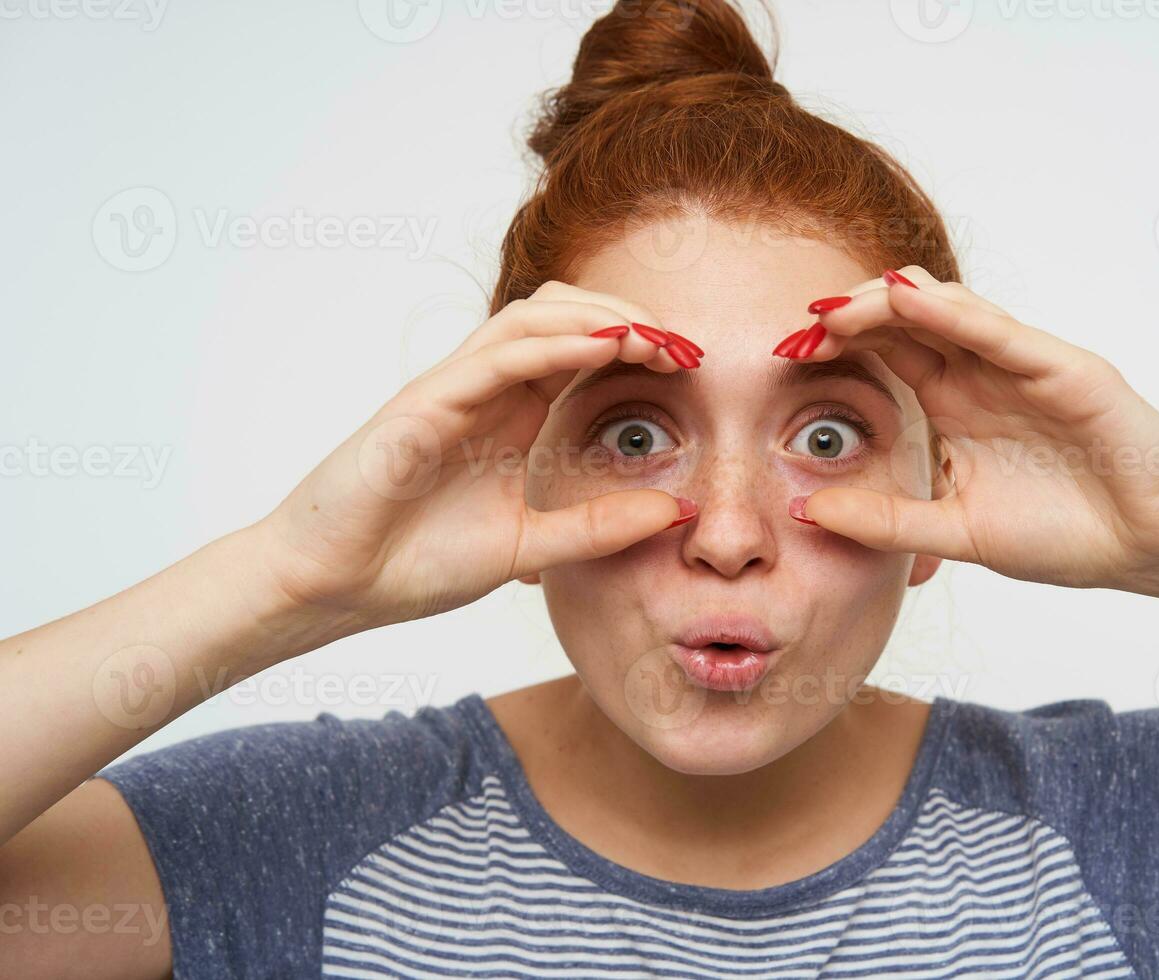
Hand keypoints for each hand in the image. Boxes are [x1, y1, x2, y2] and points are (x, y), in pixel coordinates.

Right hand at [255, 281, 704, 630]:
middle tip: (686, 345)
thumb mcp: (532, 547)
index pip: (583, 351)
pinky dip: (554, 342)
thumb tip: (678, 511)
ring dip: (600, 317)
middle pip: (565, 314)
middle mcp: (487, 390)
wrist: (332, 587)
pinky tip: (602, 347)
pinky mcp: (423, 403)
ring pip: (533, 317)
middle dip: (630, 318)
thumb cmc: (414, 561)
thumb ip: (600, 527)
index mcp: (513, 415)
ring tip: (654, 336)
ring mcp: (454, 390)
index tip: (694, 365)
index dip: (639, 344)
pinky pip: (497, 356)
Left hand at [788, 267, 1158, 596]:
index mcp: (955, 407)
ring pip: (946, 311)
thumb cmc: (1068, 535)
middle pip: (904, 322)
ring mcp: (1022, 366)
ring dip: (886, 304)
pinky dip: (955, 314)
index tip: (781, 355)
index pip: (885, 356)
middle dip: (846, 317)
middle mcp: (982, 376)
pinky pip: (1000, 333)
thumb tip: (808, 510)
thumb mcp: (957, 532)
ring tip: (834, 311)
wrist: (1152, 548)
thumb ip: (887, 520)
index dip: (835, 347)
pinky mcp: (1064, 368)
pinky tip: (909, 302)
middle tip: (794, 329)